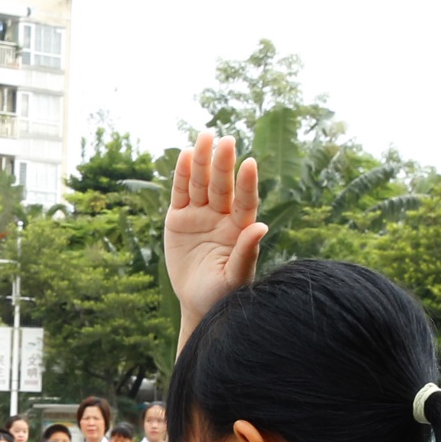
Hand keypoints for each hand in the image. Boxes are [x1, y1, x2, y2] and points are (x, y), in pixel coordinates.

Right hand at [165, 131, 263, 336]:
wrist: (198, 305)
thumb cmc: (223, 295)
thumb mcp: (234, 278)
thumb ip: (246, 252)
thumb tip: (261, 226)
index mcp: (240, 229)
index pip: (245, 201)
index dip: (247, 183)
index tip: (249, 163)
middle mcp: (222, 217)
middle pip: (222, 186)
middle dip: (223, 164)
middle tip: (227, 139)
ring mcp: (200, 215)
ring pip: (201, 184)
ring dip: (202, 160)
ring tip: (205, 136)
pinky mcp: (179, 219)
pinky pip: (181, 193)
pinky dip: (182, 175)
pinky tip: (185, 155)